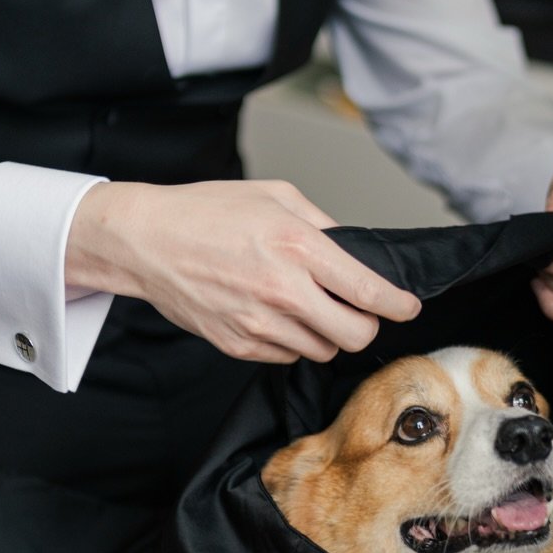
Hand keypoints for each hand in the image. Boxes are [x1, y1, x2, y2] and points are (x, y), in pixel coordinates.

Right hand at [65, 177, 419, 362]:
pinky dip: (292, 341)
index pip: (368, 292)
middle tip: (358, 311)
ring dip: (326, 333)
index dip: (398, 305)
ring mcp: (259, 323)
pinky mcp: (238, 345)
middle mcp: (283, 289)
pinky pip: (286, 357)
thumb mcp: (275, 195)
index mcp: (298, 246)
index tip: (406, 307)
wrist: (146, 241)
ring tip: (307, 307)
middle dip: (366, 326)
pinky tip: (276, 315)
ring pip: (322, 351)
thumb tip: (354, 251)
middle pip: (354, 335)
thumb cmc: (206, 211)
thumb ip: (323, 224)